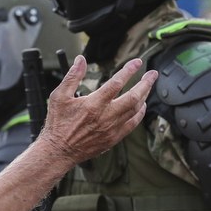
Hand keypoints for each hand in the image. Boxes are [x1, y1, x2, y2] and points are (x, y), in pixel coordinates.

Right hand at [38, 55, 156, 164]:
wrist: (59, 151)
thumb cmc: (58, 123)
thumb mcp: (59, 96)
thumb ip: (72, 76)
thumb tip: (81, 60)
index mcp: (93, 104)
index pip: (116, 83)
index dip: (129, 70)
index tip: (136, 62)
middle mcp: (106, 116)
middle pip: (134, 97)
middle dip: (146, 84)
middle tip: (152, 74)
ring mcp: (112, 128)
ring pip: (136, 110)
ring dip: (144, 96)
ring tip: (148, 86)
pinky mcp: (113, 138)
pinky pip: (132, 124)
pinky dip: (140, 114)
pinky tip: (141, 106)